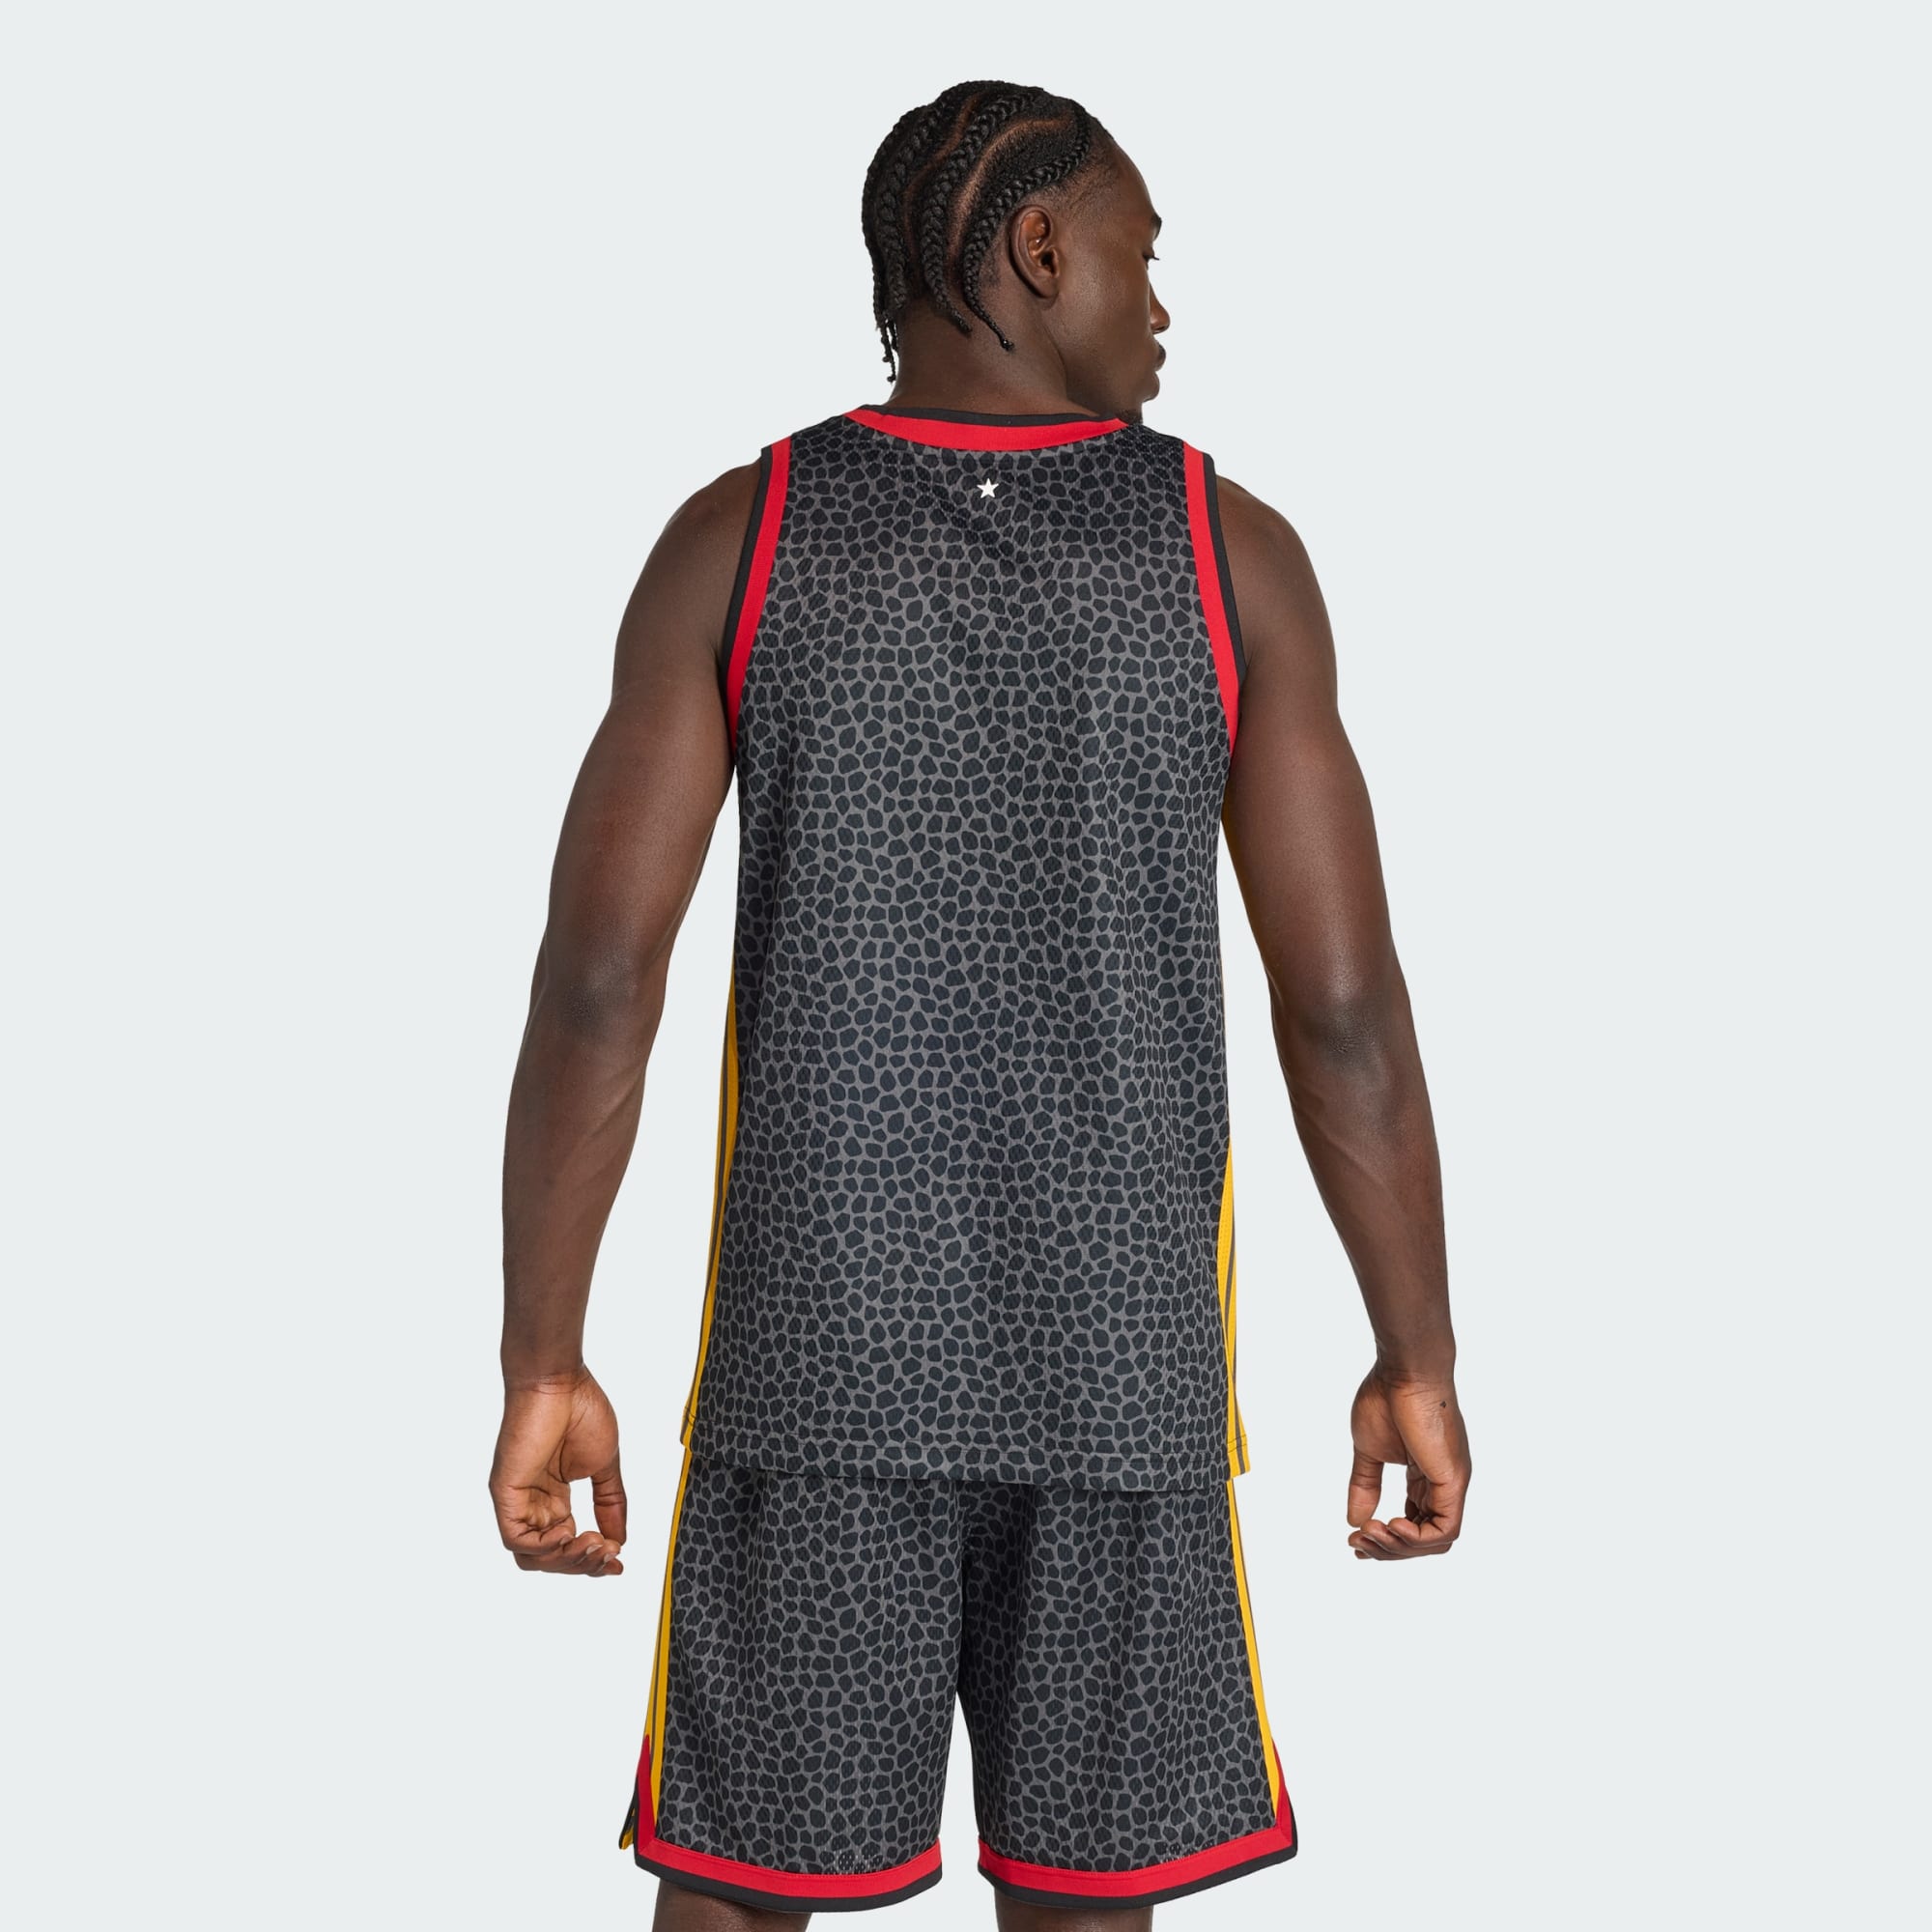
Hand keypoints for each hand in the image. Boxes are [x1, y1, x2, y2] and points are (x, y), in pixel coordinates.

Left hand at [490, 1367, 627, 1575]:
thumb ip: (610, 1502)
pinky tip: (568, 1533)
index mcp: (554, 1496)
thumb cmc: (580, 1409)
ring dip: (566, 1560)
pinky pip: (515, 1538)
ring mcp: (517, 1499)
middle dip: (582, 1565)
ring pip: (532, 1555)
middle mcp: (533, 1503)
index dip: (592, 1560)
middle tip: (609, 1555)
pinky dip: (543, 1546)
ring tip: (593, 1545)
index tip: (619, 1563)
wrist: (559, 1380)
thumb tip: (620, 1540)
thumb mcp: (604, 1464)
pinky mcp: (505, 1492)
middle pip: (550, 1557)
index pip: (569, 1542)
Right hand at [1346, 1365, 1469, 1558]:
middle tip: (1357, 1542)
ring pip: (1436, 1540)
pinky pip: (1445, 1529)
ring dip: (1399, 1547)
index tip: (1355, 1539)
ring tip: (1369, 1533)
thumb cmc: (1386, 1398)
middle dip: (1389, 1549)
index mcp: (1425, 1476)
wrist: (1404, 1371)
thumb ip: (1364, 1485)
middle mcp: (1442, 1484)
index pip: (1414, 1522)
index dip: (1387, 1539)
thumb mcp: (1369, 1450)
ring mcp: (1450, 1483)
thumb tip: (1355, 1520)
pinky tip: (1390, 1525)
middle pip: (1425, 1538)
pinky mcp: (1453, 1480)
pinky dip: (1417, 1537)